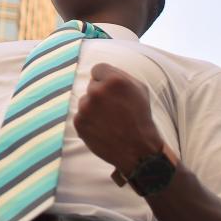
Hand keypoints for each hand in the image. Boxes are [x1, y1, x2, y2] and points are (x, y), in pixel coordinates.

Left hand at [72, 62, 163, 176]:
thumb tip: (99, 72)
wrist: (138, 150)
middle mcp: (97, 91)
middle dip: (101, 94)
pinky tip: (103, 129)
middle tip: (114, 108)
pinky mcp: (79, 122)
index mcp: (114, 80)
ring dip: (94, 108)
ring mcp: (86, 107)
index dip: (105, 79)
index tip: (111, 90)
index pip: (97, 69)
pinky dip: (89, 121)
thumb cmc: (141, 117)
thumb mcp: (139, 89)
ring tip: (110, 121)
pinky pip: (81, 115)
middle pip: (92, 85)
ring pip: (85, 101)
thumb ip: (119, 75)